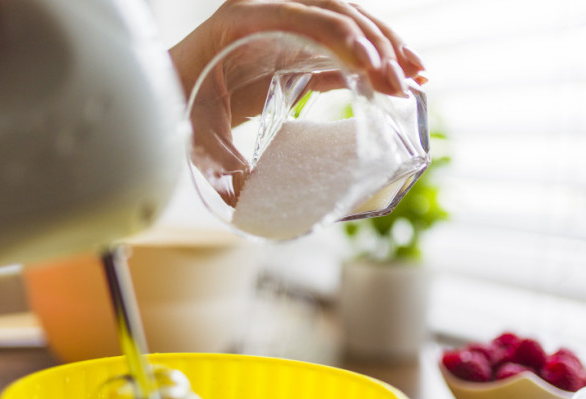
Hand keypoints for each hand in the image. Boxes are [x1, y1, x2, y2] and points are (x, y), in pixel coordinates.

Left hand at [170, 0, 426, 204]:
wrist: (168, 90)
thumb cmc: (177, 105)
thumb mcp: (197, 134)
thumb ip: (219, 160)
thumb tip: (243, 193)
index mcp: (243, 19)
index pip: (308, 17)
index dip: (348, 43)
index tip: (379, 72)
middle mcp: (268, 10)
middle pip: (337, 13)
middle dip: (378, 46)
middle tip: (405, 82)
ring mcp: (284, 25)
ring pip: (346, 22)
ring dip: (385, 47)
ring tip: (417, 76)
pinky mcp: (294, 45)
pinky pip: (338, 46)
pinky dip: (368, 61)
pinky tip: (394, 79)